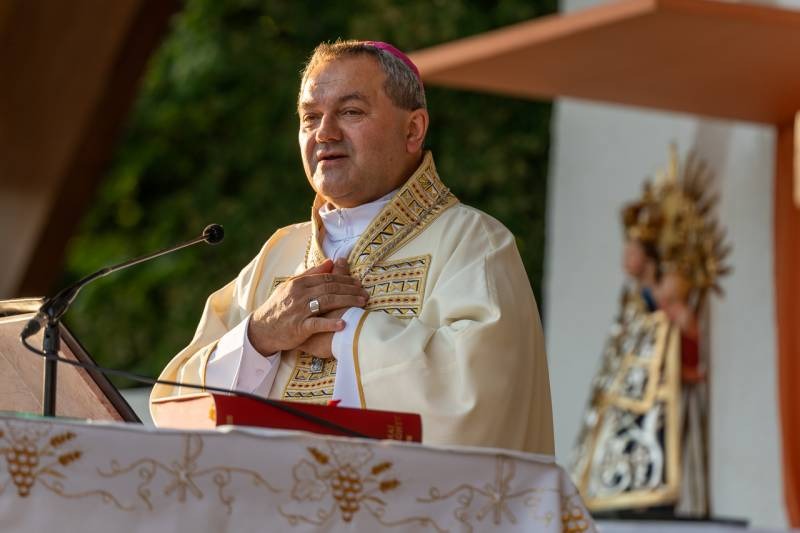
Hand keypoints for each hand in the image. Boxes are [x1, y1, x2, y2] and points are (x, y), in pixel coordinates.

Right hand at [247, 258, 367, 354]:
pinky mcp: (298, 328)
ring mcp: (299, 311)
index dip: (345, 279)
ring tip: (361, 304)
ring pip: (327, 302)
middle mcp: (299, 294)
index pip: (326, 278)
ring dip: (347, 302)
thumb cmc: (279, 306)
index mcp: (298, 283)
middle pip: (330, 288)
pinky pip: (317, 324)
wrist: (261, 329)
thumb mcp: (291, 286)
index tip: (358, 282)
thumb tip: (331, 261)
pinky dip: (331, 323)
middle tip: (365, 293)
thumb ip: (311, 274)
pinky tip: (344, 324)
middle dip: (350, 290)